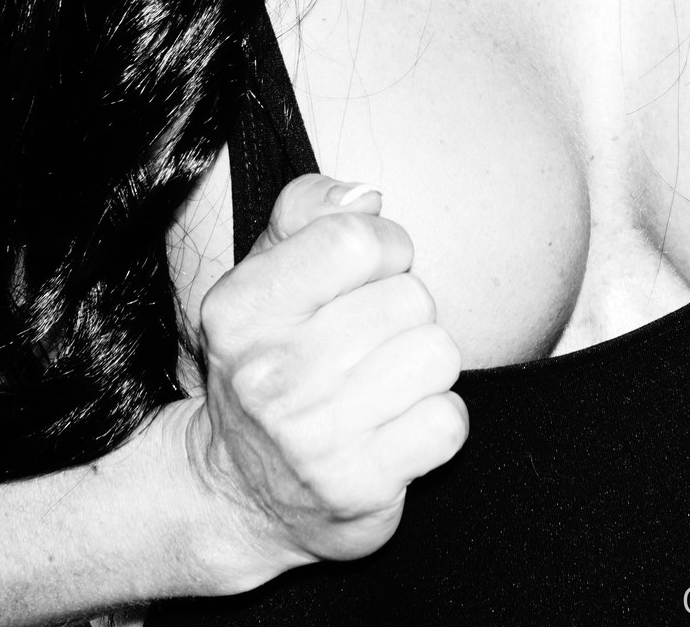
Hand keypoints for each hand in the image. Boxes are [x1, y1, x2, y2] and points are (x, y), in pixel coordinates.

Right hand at [178, 173, 467, 589]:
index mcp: (241, 309)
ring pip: (438, 354)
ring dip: (423, 365)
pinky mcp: (358, 488)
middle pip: (410, 297)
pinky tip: (395, 426)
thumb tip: (367, 195)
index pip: (356, 239)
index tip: (370, 273)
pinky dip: (435, 421)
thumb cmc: (269, 360)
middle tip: (368, 340)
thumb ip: (307, 210)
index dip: (385, 246)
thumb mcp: (264, 274)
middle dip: (405, 310)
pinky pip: (448, 421)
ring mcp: (313, 437)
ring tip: (383, 381)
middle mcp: (270, 374)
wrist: (241, 494)